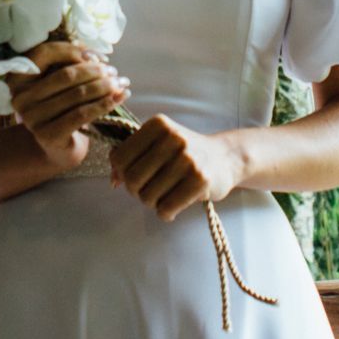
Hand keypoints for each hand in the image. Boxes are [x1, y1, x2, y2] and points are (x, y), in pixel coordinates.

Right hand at [6, 41, 129, 168]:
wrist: (56, 147)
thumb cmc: (59, 109)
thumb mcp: (57, 84)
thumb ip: (69, 65)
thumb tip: (95, 55)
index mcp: (18, 77)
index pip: (46, 53)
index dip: (74, 50)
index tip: (97, 56)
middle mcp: (20, 97)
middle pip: (65, 75)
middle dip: (95, 71)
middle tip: (114, 72)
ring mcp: (32, 118)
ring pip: (77, 94)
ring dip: (104, 87)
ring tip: (121, 83)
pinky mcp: (48, 135)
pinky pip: (82, 114)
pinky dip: (105, 104)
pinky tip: (119, 98)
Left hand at [109, 117, 242, 221]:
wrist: (225, 158)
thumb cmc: (183, 154)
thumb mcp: (157, 144)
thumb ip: (131, 156)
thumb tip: (113, 179)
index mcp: (158, 124)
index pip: (119, 157)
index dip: (121, 173)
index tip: (134, 177)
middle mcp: (173, 137)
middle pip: (132, 178)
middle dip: (136, 191)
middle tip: (147, 192)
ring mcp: (188, 158)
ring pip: (148, 196)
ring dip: (151, 203)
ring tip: (162, 198)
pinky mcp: (200, 180)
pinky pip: (167, 207)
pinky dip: (165, 213)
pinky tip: (171, 209)